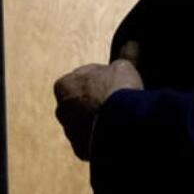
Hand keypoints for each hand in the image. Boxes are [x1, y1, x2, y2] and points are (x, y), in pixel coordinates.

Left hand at [53, 41, 143, 161]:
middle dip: (97, 102)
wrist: (122, 126)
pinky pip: (93, 142)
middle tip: (118, 101)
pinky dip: (103, 140)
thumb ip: (124, 55)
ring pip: (87, 124)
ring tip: (120, 120)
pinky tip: (118, 135)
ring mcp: (70, 132)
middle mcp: (61, 110)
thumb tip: (132, 43)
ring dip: (100, 122)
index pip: (83, 78)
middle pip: (82, 103)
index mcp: (63, 86)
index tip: (116, 81)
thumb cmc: (118, 90)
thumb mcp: (123, 66)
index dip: (102, 78)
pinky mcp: (81, 150)